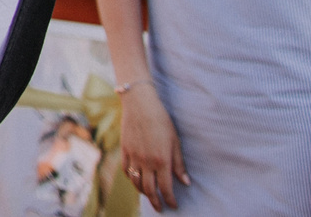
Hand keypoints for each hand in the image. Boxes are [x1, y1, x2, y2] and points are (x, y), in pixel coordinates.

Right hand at [119, 84, 187, 210]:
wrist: (140, 104)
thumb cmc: (161, 121)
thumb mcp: (175, 141)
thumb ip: (179, 164)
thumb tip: (185, 182)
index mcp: (162, 160)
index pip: (165, 188)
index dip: (170, 199)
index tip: (173, 205)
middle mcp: (146, 161)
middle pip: (149, 189)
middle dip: (155, 201)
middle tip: (160, 208)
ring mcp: (134, 156)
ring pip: (136, 182)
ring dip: (142, 192)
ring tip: (148, 195)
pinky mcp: (125, 150)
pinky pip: (126, 170)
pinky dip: (131, 178)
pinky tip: (136, 179)